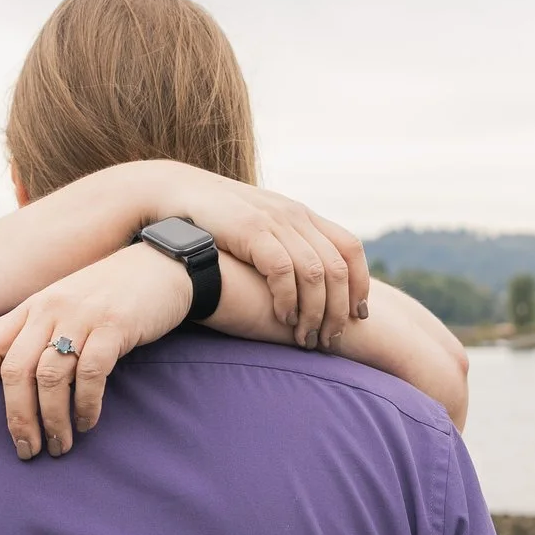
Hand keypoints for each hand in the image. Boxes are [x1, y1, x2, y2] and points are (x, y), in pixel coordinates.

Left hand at [0, 244, 191, 458]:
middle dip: (18, 418)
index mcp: (32, 307)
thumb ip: (39, 336)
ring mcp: (81, 316)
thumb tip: (14, 387)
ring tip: (59, 445)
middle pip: (17, 371)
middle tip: (26, 450)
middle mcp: (50, 309)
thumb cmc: (110, 296)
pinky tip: (87, 422)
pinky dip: (86, 405)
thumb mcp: (65, 307)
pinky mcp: (114, 325)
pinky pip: (90, 373)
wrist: (161, 266)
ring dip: (52, 420)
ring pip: (51, 377)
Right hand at [143, 164, 371, 350]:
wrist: (175, 195)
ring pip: (316, 273)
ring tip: (306, 338)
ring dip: (315, 312)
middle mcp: (294, 216)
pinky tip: (282, 318)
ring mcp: (274, 221)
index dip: (360, 284)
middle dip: (339, 310)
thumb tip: (306, 288)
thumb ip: (283, 248)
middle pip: (338, 268)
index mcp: (301, 215)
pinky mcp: (251, 230)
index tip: (358, 316)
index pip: (350, 249)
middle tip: (330, 340)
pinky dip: (288, 299)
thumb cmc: (215, 222)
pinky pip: (284, 270)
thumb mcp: (259, 229)